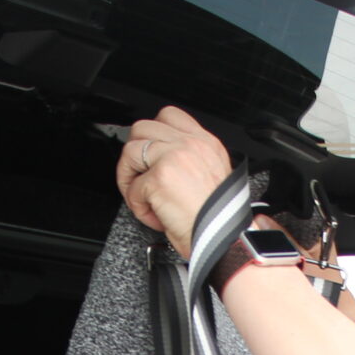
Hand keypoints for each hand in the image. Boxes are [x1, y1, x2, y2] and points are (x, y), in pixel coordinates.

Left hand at [116, 106, 231, 257]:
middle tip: (142, 178)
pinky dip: (138, 206)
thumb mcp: (211, 175)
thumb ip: (189, 160)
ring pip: (131, 151)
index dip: (153, 134)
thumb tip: (158, 160)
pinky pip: (132, 187)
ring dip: (129, 177)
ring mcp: (174, 157)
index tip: (151, 156)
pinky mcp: (159, 177)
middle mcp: (191, 144)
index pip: (168, 115)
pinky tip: (155, 216)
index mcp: (205, 142)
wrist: (225, 239)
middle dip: (135, 155)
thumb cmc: (219, 218)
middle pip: (142, 128)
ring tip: (144, 198)